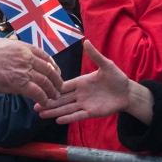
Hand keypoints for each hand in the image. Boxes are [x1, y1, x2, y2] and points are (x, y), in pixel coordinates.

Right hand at [0, 37, 62, 104]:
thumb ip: (8, 43)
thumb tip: (9, 43)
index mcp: (23, 47)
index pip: (44, 55)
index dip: (53, 64)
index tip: (56, 70)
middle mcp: (27, 58)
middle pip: (48, 69)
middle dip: (56, 79)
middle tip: (59, 86)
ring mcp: (24, 71)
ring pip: (45, 81)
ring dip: (52, 90)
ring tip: (55, 97)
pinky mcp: (19, 84)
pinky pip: (37, 92)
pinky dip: (43, 98)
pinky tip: (44, 102)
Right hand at [36, 40, 153, 124]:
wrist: (127, 92)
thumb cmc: (116, 77)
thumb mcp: (107, 65)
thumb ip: (95, 56)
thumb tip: (86, 41)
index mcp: (81, 82)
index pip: (63, 85)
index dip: (52, 87)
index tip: (39, 87)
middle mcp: (79, 94)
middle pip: (61, 99)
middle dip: (48, 101)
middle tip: (34, 105)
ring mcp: (84, 104)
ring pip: (66, 109)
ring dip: (54, 112)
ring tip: (41, 115)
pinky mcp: (91, 112)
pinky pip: (78, 115)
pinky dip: (68, 118)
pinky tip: (58, 120)